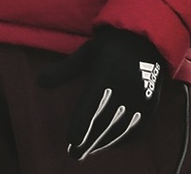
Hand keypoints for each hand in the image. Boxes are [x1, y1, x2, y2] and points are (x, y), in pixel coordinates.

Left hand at [38, 26, 166, 160]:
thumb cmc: (110, 46)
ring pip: (121, 127)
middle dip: (89, 140)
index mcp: (107, 74)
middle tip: (75, 154)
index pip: (91, 105)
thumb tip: (40, 81)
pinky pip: (138, 127)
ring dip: (105, 141)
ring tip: (89, 150)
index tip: (71, 140)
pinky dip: (124, 138)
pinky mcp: (151, 103)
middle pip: (105, 121)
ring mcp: (141, 97)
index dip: (81, 125)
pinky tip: (111, 143)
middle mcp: (125, 88)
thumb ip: (64, 70)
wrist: (145, 37)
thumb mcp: (86, 53)